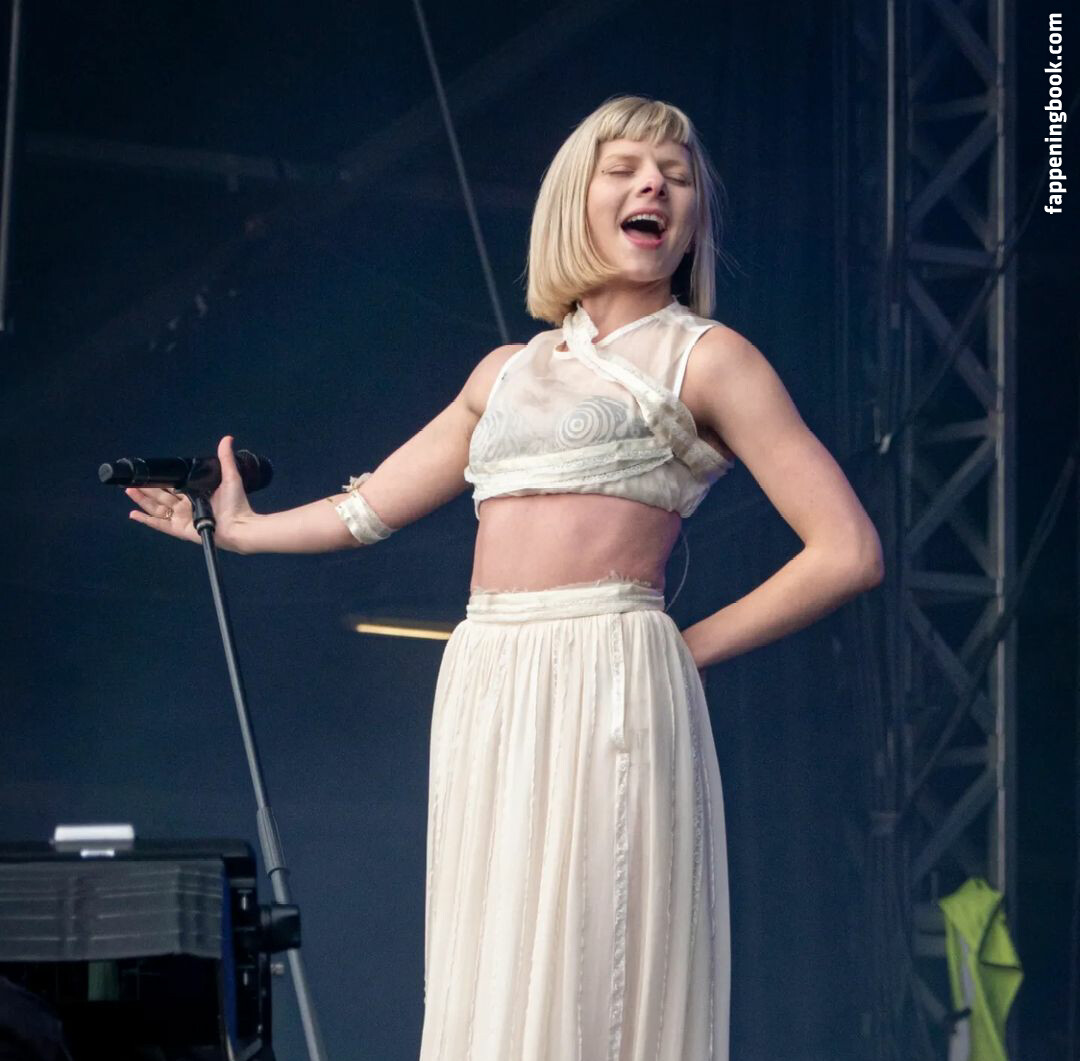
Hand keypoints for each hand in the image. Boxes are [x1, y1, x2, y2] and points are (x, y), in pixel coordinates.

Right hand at [125, 435, 256, 551]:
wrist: (239, 525)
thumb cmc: (236, 504)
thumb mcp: (230, 477)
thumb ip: (225, 458)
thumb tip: (227, 439)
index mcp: (196, 495)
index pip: (174, 487)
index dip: (161, 480)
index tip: (149, 473)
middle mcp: (187, 507)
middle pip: (161, 497)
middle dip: (146, 488)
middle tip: (133, 480)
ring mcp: (182, 519)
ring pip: (157, 508)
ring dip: (142, 500)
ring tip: (129, 490)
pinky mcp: (179, 530)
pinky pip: (159, 524)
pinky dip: (146, 520)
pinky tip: (134, 513)